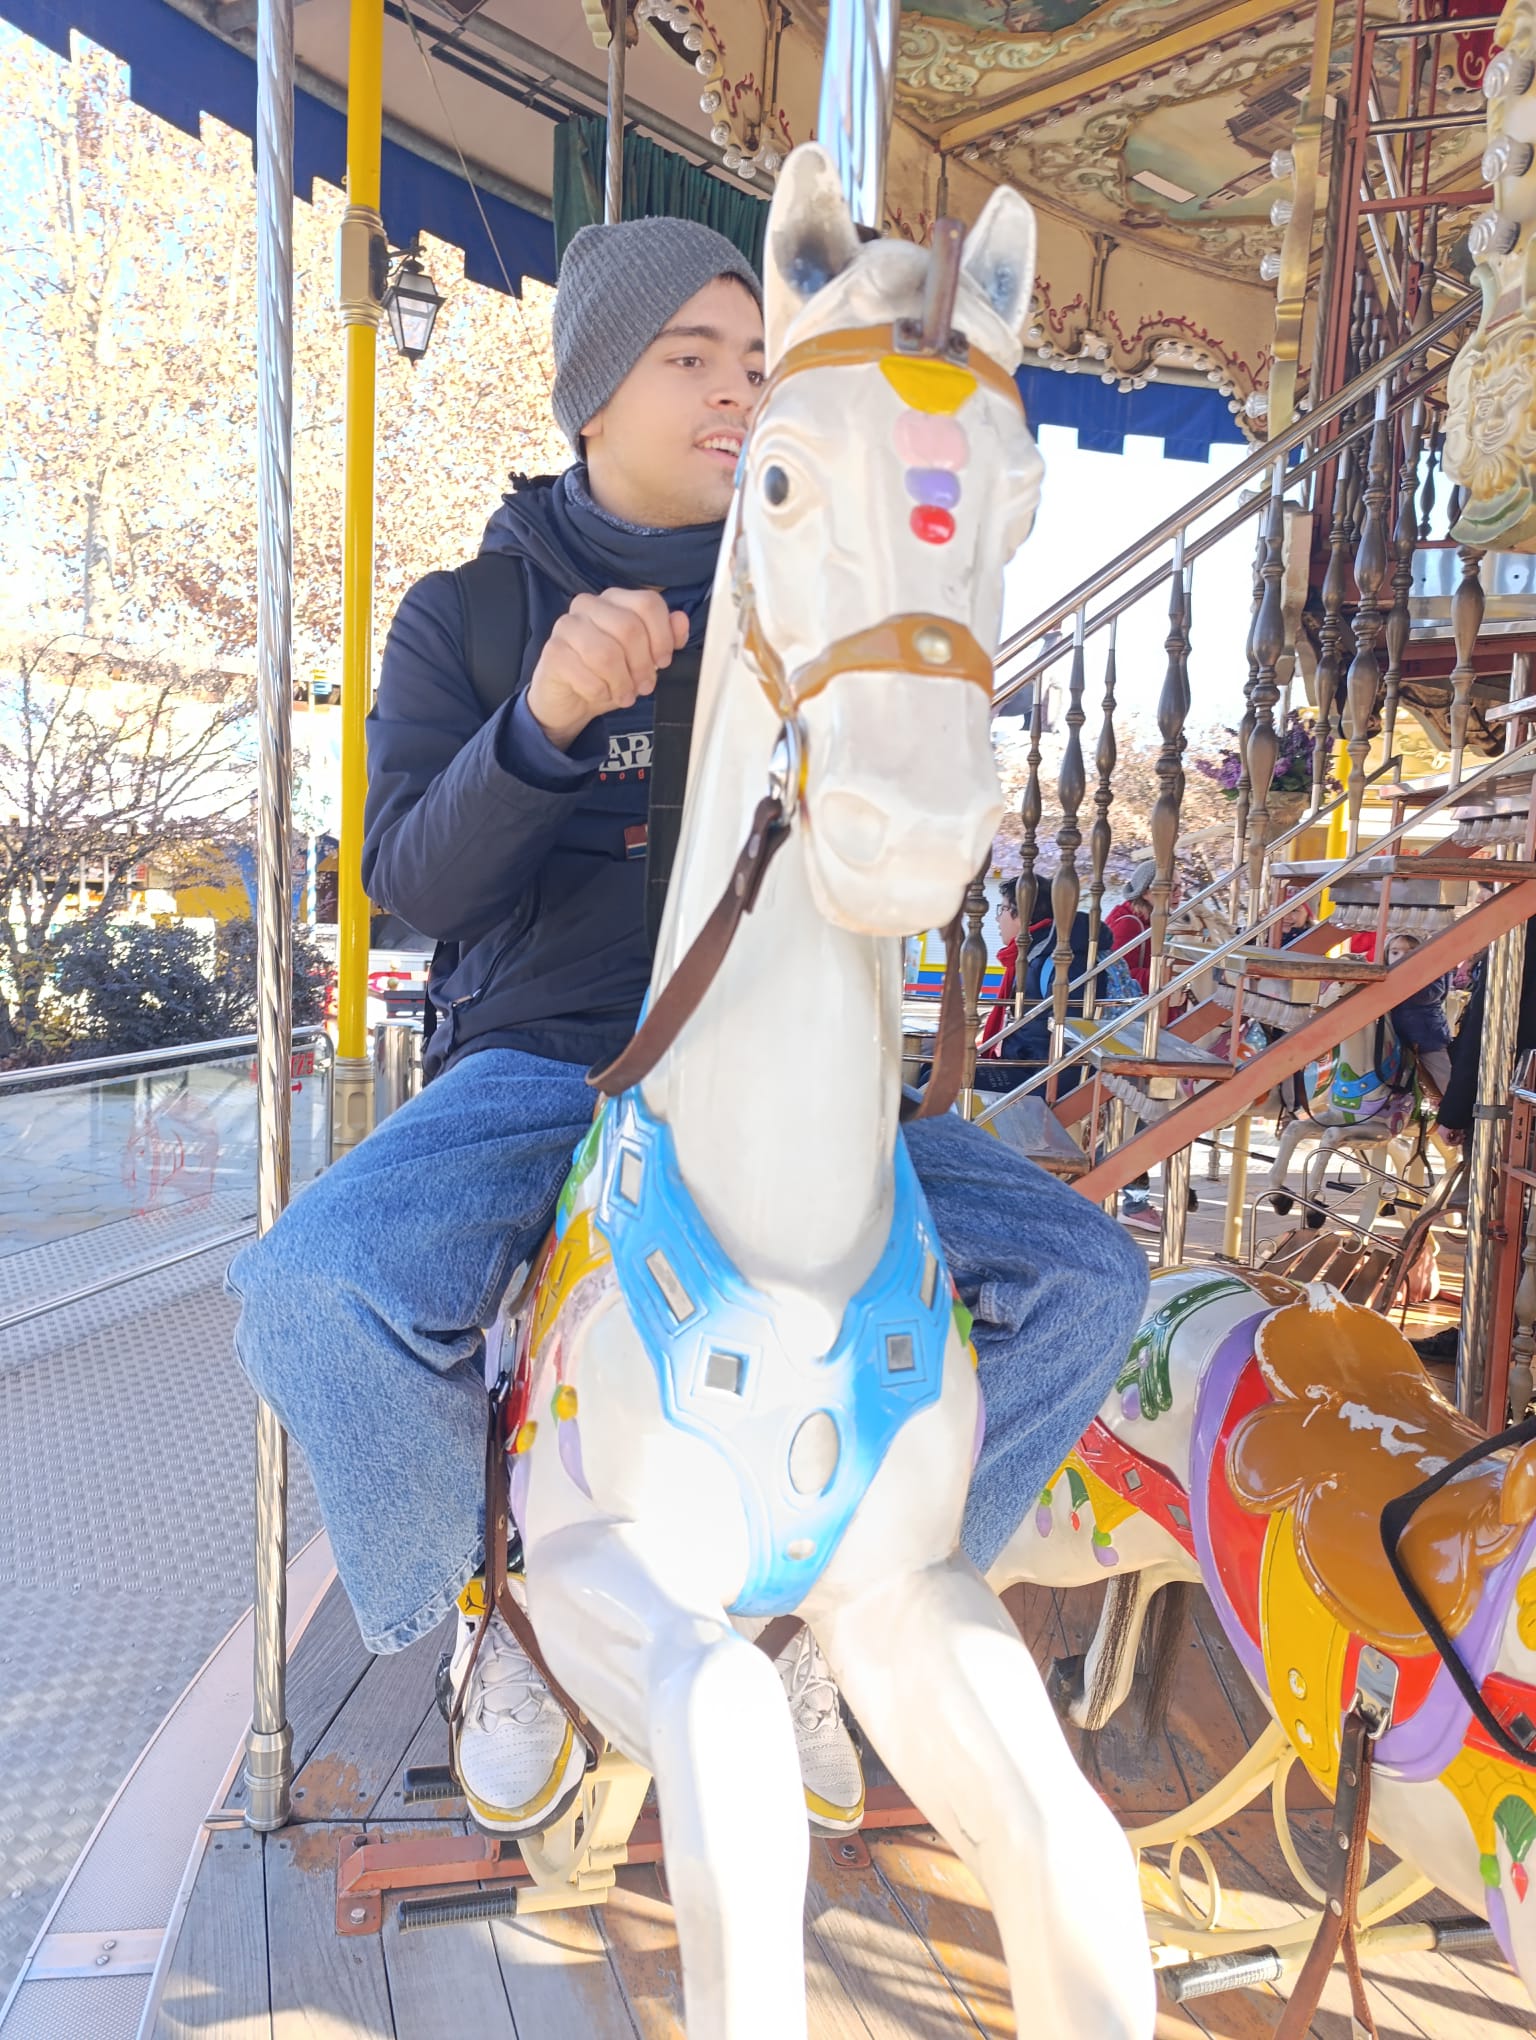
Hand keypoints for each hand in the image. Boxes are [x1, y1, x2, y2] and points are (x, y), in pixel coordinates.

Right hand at [526, 589, 688, 750]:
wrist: (569, 699)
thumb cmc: (607, 674)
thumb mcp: (643, 658)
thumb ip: (664, 638)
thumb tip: (680, 620)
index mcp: (615, 600)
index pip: (648, 603)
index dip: (662, 636)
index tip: (663, 661)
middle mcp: (589, 605)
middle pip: (629, 627)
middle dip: (642, 664)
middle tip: (644, 685)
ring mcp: (567, 625)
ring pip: (606, 653)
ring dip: (621, 682)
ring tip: (624, 694)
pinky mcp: (552, 651)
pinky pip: (584, 673)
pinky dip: (599, 691)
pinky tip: (600, 693)